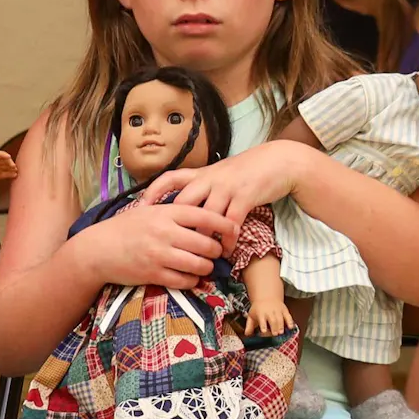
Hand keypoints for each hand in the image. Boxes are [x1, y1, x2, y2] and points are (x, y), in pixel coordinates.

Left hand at [0, 150, 17, 182]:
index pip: (0, 154)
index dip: (4, 155)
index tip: (8, 156)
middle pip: (5, 160)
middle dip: (9, 162)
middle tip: (13, 165)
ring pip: (7, 167)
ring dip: (12, 168)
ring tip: (16, 170)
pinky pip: (6, 174)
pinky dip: (11, 174)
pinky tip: (15, 175)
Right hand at [70, 202, 233, 290]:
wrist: (99, 249)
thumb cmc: (125, 228)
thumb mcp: (149, 211)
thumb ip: (174, 211)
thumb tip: (205, 216)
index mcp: (165, 213)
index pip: (205, 215)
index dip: (224, 224)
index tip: (233, 230)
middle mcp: (164, 233)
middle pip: (206, 243)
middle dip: (216, 250)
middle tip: (216, 252)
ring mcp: (159, 255)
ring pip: (199, 265)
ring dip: (207, 267)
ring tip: (204, 265)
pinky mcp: (154, 274)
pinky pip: (185, 281)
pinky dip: (192, 281)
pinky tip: (190, 276)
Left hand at [138, 141, 307, 248]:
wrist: (277, 161)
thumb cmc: (245, 171)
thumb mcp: (219, 174)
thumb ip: (201, 188)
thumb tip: (181, 208)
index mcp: (201, 173)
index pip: (170, 178)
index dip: (153, 191)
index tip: (141, 207)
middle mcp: (210, 178)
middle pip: (183, 202)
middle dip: (174, 225)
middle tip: (167, 245)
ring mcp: (227, 187)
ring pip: (206, 216)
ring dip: (202, 239)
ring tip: (199, 257)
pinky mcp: (244, 196)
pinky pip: (231, 222)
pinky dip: (227, 239)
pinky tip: (226, 250)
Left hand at [244, 300, 294, 336]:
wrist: (266, 297)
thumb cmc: (258, 309)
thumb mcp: (251, 316)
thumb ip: (249, 326)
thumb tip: (246, 334)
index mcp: (260, 313)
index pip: (262, 320)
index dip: (263, 326)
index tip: (264, 331)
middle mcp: (269, 311)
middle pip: (273, 320)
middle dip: (274, 327)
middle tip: (275, 334)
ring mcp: (277, 310)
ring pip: (280, 318)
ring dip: (281, 326)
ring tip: (281, 332)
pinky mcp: (284, 310)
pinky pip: (288, 316)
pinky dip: (290, 321)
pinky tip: (290, 327)